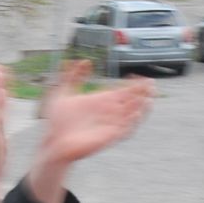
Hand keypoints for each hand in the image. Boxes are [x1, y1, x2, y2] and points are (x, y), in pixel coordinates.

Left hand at [26, 60, 153, 202]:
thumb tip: (84, 61)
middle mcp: (108, 113)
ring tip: (148, 99)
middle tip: (151, 85)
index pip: (123, 91)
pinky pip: (125, 130)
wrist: (52, 141)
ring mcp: (110, 125)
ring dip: (141, 108)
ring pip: (132, 115)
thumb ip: (73, 76)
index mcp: (101, 101)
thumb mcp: (62, 91)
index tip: (137, 75)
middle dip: (142, 94)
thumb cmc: (57, 120)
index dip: (132, 84)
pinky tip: (136, 114)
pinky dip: (132, 123)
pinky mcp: (109, 137)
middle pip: (131, 101)